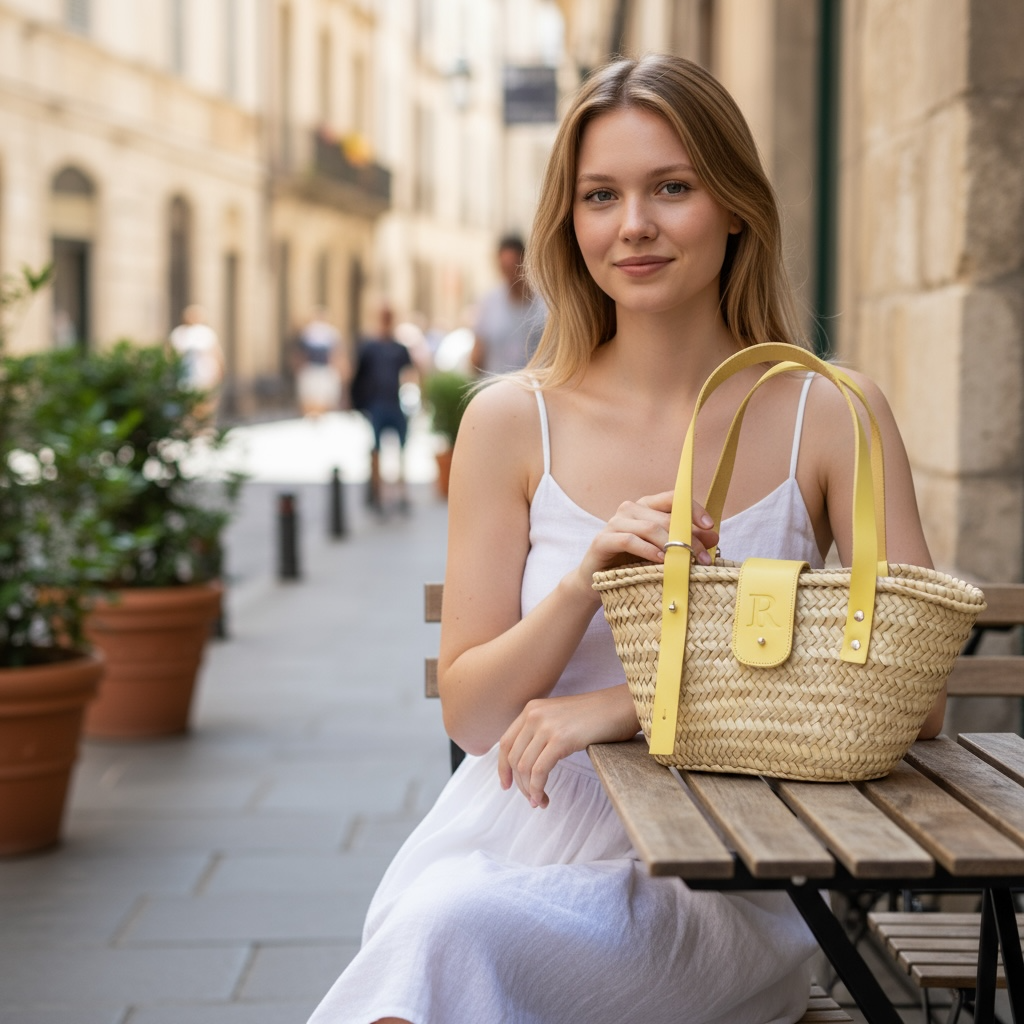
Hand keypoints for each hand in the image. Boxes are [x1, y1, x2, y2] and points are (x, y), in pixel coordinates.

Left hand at [497, 687, 638, 807]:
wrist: (621, 706)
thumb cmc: (598, 717)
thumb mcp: (561, 718)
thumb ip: (543, 732)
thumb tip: (530, 763)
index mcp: (532, 709)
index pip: (506, 743)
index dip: (503, 767)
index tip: (507, 785)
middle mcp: (534, 715)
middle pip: (513, 757)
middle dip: (519, 783)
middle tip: (532, 799)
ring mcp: (546, 726)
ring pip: (524, 767)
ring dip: (529, 790)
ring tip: (540, 801)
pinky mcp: (560, 739)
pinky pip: (539, 771)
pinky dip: (537, 788)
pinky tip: (544, 798)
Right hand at [576, 491, 718, 586]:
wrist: (597, 581)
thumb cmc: (633, 564)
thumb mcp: (663, 552)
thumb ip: (685, 542)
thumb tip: (714, 538)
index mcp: (646, 506)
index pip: (673, 498)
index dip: (693, 509)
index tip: (709, 526)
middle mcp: (630, 509)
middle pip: (664, 517)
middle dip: (688, 537)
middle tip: (703, 557)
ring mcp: (614, 523)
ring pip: (648, 527)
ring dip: (671, 545)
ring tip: (686, 562)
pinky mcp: (602, 540)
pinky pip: (629, 540)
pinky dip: (648, 550)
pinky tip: (661, 561)